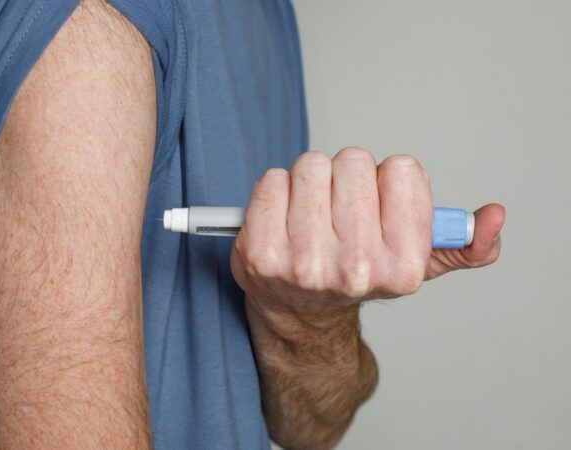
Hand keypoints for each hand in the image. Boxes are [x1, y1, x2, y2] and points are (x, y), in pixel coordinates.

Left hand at [230, 148, 504, 319]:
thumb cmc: (355, 275)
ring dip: (309, 182)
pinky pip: (271, 180)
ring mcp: (303, 263)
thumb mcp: (417, 263)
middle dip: (346, 178)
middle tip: (338, 212)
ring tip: (310, 216)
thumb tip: (493, 218)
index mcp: (401, 266)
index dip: (388, 182)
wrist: (299, 314)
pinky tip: (281, 219)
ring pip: (311, 165)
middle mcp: (355, 268)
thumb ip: (462, 241)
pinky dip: (275, 190)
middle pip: (353, 162)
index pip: (402, 169)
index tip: (377, 208)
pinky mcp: (259, 253)